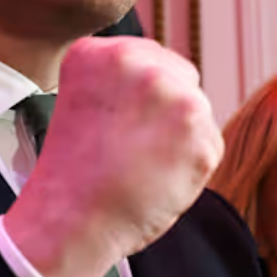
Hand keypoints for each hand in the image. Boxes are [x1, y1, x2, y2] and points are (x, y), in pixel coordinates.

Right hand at [7, 38, 222, 276]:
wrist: (68, 223)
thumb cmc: (71, 171)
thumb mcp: (80, 100)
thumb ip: (121, 78)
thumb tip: (172, 77)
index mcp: (99, 53)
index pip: (149, 58)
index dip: (139, 96)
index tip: (114, 123)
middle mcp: (140, 66)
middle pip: (180, 77)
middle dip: (165, 110)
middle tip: (129, 147)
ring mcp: (176, 100)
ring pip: (197, 112)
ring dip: (179, 137)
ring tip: (139, 164)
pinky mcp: (202, 139)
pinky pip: (208, 146)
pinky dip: (191, 166)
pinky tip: (157, 180)